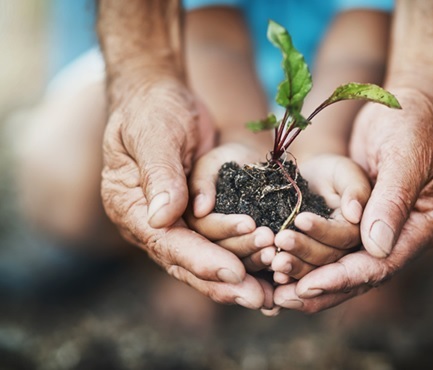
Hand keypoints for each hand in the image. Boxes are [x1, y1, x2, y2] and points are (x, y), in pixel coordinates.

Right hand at [101, 79, 270, 308]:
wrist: (160, 97)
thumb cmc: (153, 109)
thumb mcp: (154, 133)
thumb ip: (159, 174)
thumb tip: (162, 218)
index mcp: (130, 207)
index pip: (167, 242)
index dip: (201, 260)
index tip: (234, 274)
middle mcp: (149, 224)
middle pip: (187, 263)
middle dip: (224, 282)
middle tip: (261, 299)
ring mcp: (173, 223)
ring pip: (206, 260)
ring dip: (240, 275)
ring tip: (273, 292)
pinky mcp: (195, 218)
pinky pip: (219, 245)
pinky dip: (243, 260)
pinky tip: (269, 276)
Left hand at [273, 87, 432, 311]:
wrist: (411, 102)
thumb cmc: (416, 122)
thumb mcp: (407, 156)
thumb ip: (393, 200)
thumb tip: (376, 248)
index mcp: (422, 228)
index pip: (380, 265)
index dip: (343, 278)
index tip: (308, 287)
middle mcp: (401, 236)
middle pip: (359, 275)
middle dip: (320, 287)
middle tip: (280, 299)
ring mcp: (380, 228)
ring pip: (343, 264)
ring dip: (309, 275)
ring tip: (274, 289)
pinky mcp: (359, 218)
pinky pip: (333, 244)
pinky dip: (309, 255)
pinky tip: (281, 265)